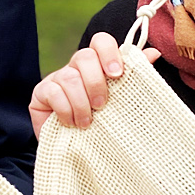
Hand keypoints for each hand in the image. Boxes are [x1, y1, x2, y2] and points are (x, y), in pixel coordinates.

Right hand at [29, 32, 158, 137]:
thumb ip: (134, 78)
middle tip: (102, 105)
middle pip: (83, 56)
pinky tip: (71, 123)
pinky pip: (53, 92)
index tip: (117, 74)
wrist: (76, 152)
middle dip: (96, 81)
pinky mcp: (41, 93)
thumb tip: (154, 53)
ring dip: (81, 102)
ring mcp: (56, 78)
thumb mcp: (121, 102)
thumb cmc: (102, 124)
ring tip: (87, 122)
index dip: (109, 53)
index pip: (101, 42)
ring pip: (69, 76)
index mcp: (97, 65)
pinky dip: (65, 109)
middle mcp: (75, 67)